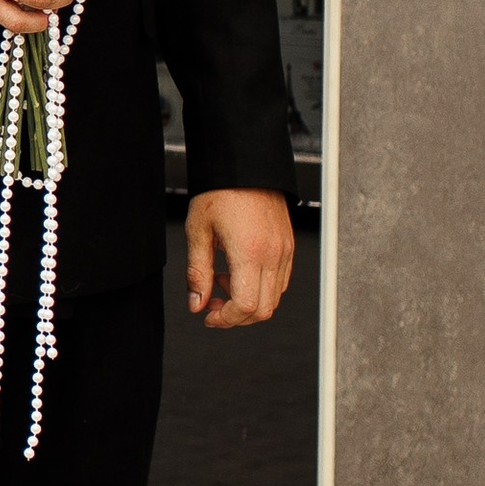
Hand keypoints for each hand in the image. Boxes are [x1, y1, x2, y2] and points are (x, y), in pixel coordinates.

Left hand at [186, 189, 293, 327]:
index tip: (207, 315)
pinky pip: (280, 281)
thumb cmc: (221, 192)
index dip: (225, 319)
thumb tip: (196, 303)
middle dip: (236, 316)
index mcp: (250, 252)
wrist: (244, 166)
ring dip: (248, 302)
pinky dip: (260, 288)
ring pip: (274, 298)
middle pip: (264, 310)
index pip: (246, 306)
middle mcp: (274, 255)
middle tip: (211, 303)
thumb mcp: (198, 232)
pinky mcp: (288, 246)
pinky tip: (238, 272)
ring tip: (222, 281)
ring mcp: (285, 251)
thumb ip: (197, 272)